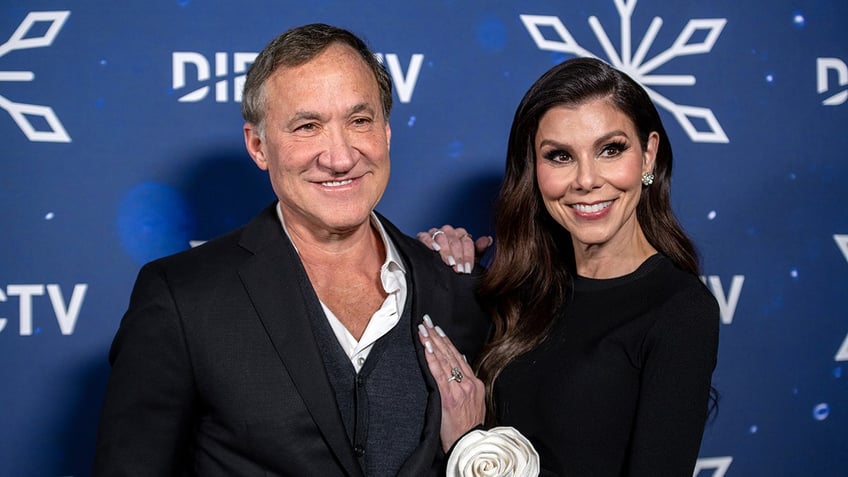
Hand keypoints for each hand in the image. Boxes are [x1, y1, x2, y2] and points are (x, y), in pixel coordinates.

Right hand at [416, 225, 492, 273]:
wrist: (436, 268)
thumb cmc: (454, 263)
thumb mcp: (468, 260)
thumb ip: (478, 250)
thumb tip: (488, 240)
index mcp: (461, 234)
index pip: (467, 242)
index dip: (468, 257)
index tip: (467, 270)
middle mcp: (449, 231)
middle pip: (455, 240)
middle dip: (457, 256)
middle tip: (458, 269)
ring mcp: (436, 233)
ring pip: (442, 237)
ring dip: (446, 251)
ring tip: (449, 262)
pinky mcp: (423, 236)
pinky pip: (425, 236)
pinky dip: (430, 242)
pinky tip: (435, 250)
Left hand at [417, 314, 485, 451]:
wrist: (469, 444)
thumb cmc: (468, 426)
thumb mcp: (475, 402)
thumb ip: (468, 383)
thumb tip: (461, 362)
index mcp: (474, 383)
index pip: (458, 356)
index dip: (446, 341)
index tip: (437, 329)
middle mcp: (468, 383)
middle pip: (451, 354)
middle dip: (437, 336)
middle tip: (426, 321)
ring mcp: (460, 389)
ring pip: (445, 360)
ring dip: (432, 342)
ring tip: (423, 329)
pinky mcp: (449, 396)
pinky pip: (439, 373)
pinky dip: (432, 359)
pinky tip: (426, 347)